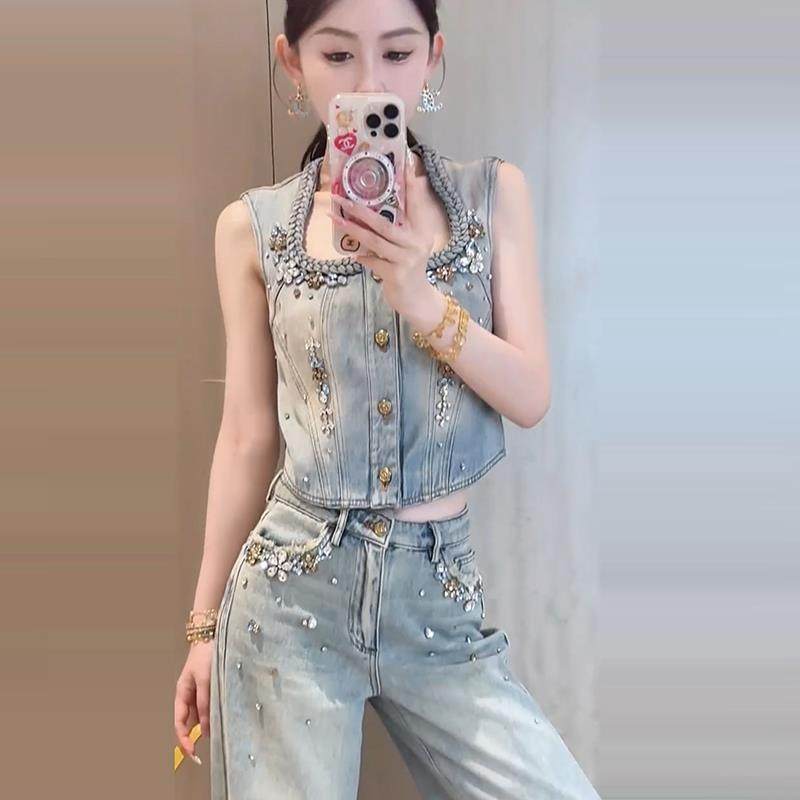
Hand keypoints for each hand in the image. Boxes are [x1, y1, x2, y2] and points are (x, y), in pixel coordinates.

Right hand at [174, 641, 213, 764]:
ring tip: (224, 728)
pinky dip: (216, 711)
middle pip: (192, 722)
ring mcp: (199, 691)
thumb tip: (206, 730)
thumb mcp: (206, 680)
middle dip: (200, 734)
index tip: (193, 753)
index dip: (184, 741)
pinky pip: (211, 704)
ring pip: (203, 714)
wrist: (212, 635)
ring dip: (211, 722)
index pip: (180, 724)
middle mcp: (189, 695)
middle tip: (215, 743)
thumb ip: (205, 704)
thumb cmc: (206, 656)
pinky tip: (226, 713)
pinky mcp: (210, 686)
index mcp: (182, 694)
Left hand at [326, 151, 435, 316]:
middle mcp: (417, 242)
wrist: (416, 299)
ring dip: (354, 230)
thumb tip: (374, 208)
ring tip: (337, 219)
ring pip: (375, 241)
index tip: (407, 161)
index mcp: (421, 231)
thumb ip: (397, 225)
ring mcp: (407, 259)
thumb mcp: (408, 244)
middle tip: (342, 199)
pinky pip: (373, 261)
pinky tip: (352, 254)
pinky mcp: (396, 275)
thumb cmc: (408, 267)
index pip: (416, 203)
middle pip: (385, 223)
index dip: (412, 184)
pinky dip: (362, 257)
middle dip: (361, 210)